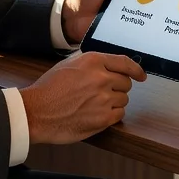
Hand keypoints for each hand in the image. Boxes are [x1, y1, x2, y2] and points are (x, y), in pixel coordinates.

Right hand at [20, 51, 146, 144]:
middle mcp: (101, 78)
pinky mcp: (103, 118)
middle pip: (126, 83)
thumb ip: (90, 63)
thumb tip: (107, 65)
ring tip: (95, 104)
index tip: (141, 75)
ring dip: (114, 102)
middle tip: (104, 93)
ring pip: (123, 99)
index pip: (125, 62)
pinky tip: (98, 113)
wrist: (37, 112)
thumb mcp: (69, 64)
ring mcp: (103, 98)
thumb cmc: (48, 89)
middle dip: (118, 88)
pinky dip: (112, 115)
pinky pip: (120, 114)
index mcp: (93, 61)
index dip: (137, 70)